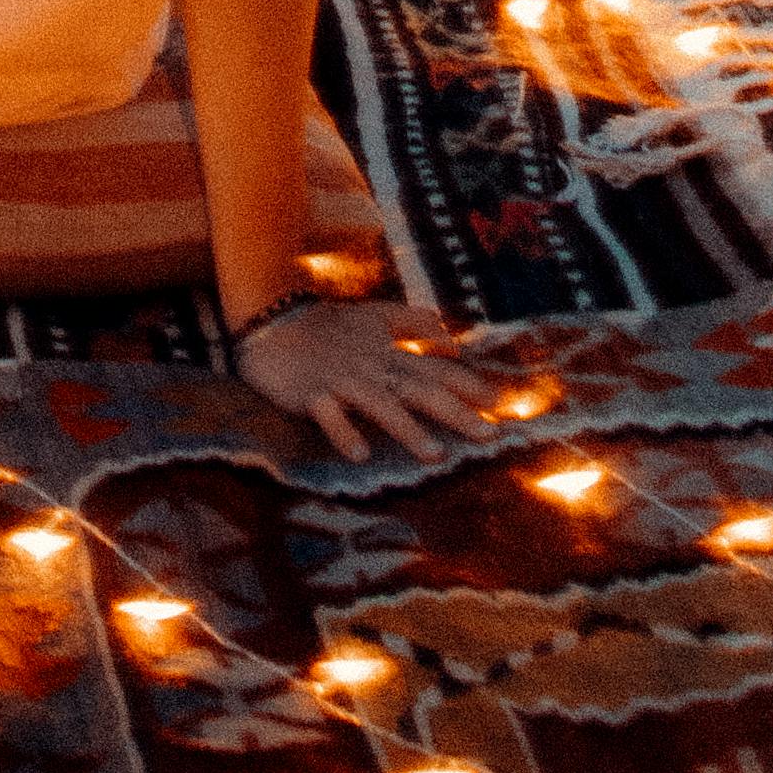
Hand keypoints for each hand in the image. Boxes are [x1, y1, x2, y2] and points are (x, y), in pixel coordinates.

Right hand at [233, 296, 491, 460]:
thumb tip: (454, 345)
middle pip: (419, 390)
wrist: (272, 317)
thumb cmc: (328, 324)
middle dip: (455, 413)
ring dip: (407, 429)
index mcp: (388, 352)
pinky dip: (344, 433)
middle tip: (488, 435)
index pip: (435, 369)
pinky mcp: (312, 393)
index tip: (501, 405)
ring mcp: (342, 380)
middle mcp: (372, 367)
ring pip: (379, 405)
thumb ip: (415, 325)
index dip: (468, 385)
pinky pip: (329, 416)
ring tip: (434, 454)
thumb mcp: (375, 316)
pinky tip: (360, 455)